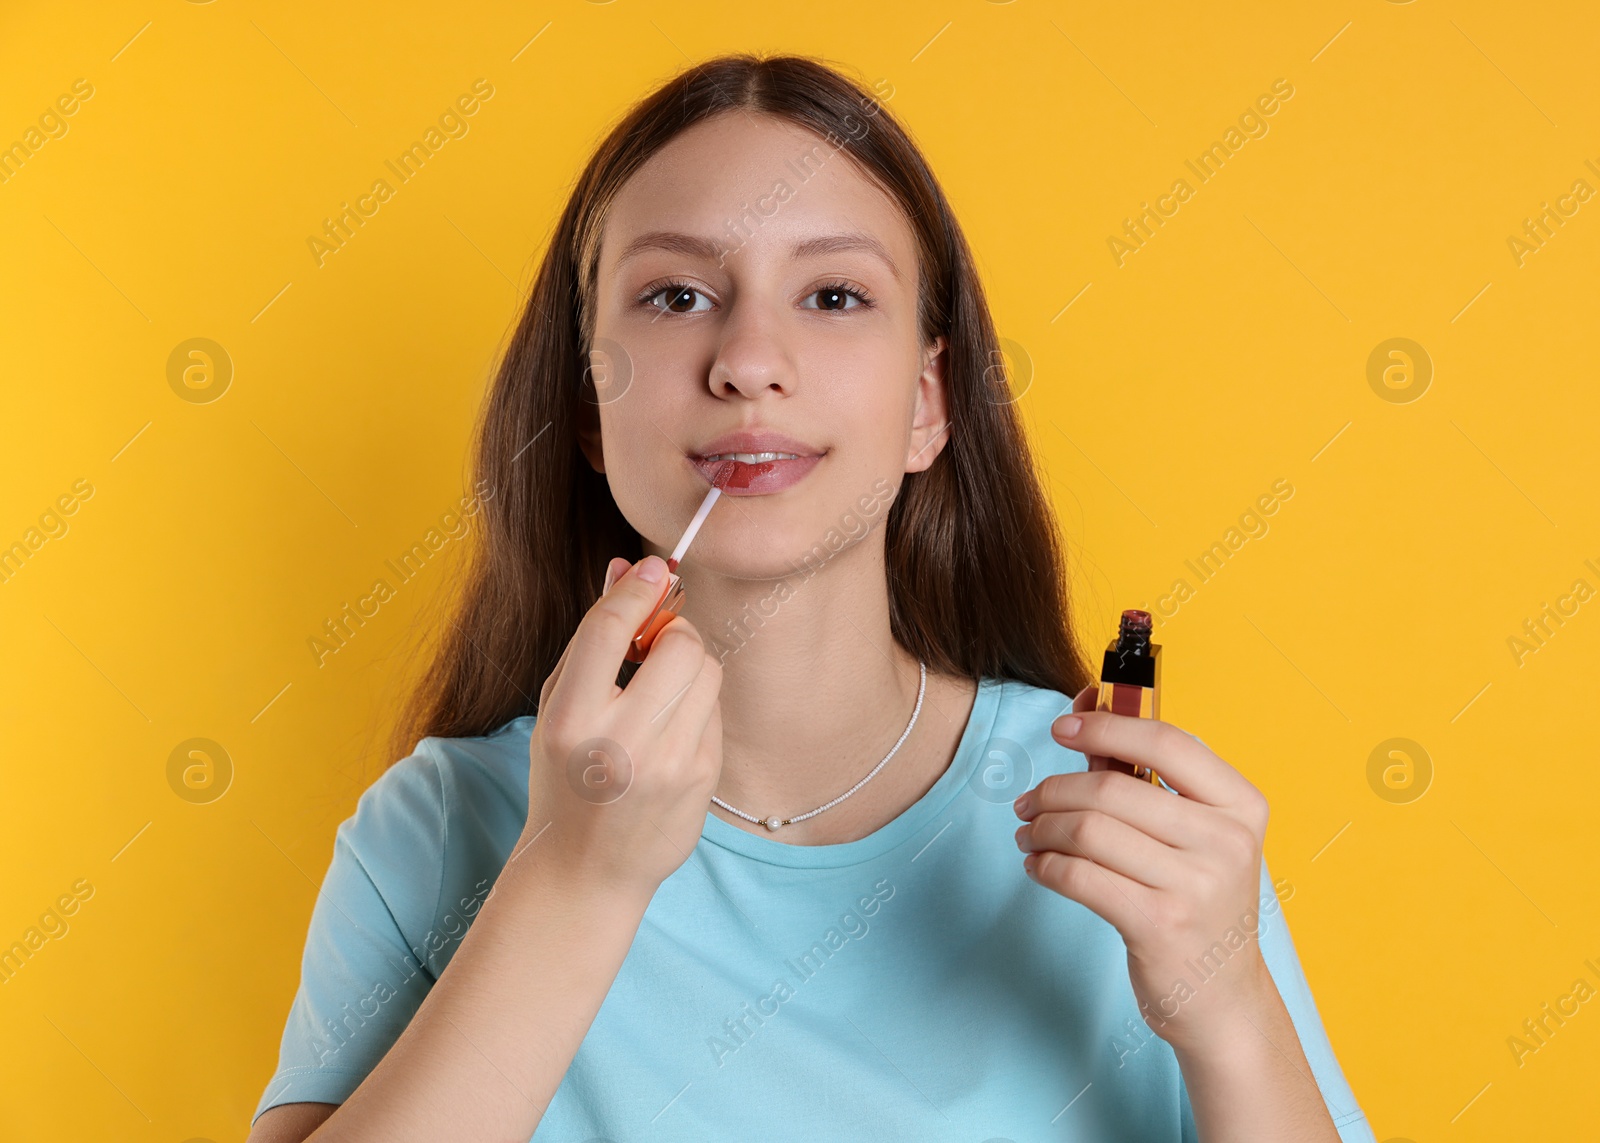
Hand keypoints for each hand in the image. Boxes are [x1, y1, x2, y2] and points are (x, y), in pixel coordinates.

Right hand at [519, 554, 722, 902]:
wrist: (586, 868)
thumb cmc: (566, 775)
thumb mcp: (559, 707)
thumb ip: (592, 639)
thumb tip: (628, 568)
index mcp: (571, 720)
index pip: (609, 631)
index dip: (636, 589)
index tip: (653, 567)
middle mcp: (620, 742)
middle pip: (677, 645)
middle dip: (673, 632)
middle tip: (656, 646)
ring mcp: (668, 764)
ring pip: (706, 671)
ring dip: (689, 667)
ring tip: (661, 693)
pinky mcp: (701, 779)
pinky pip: (715, 710)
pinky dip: (697, 706)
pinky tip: (670, 733)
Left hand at [1012, 684, 1274, 1053]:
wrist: (1222, 996)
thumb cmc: (1197, 900)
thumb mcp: (1193, 834)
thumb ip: (1142, 775)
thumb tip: (1085, 708)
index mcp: (1241, 804)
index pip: (1166, 742)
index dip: (1105, 726)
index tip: (1062, 728)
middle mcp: (1226, 841)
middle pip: (1112, 789)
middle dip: (1054, 790)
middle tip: (1028, 803)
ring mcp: (1196, 886)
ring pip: (1088, 830)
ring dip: (1041, 828)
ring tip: (1029, 834)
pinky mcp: (1159, 925)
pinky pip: (1077, 876)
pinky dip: (1044, 865)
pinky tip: (1038, 865)